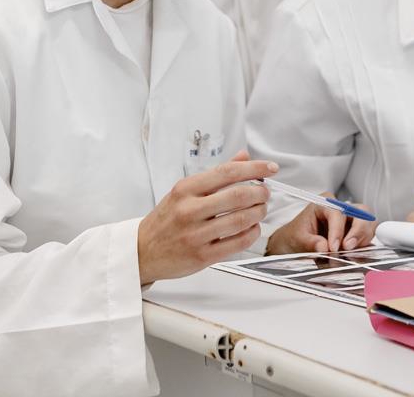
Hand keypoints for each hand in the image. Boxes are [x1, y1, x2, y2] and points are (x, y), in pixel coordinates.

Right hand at [137, 151, 277, 284]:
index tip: (270, 168)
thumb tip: (243, 157)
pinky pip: (236, 244)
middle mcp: (190, 210)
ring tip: (261, 209)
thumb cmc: (166, 219)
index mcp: (186, 189)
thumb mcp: (185, 190)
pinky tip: (253, 228)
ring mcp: (195, 235)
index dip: (254, 168)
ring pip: (240, 220)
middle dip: (260, 193)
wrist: (142, 250)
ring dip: (258, 213)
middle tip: (266, 192)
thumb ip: (216, 174)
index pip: (227, 172)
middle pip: (237, 196)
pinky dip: (251, 234)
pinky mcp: (201, 256)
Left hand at [266, 196, 376, 255]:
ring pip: (368, 224)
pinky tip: (355, 255)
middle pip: (361, 213)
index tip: (333, 247)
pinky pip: (367, 237)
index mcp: (325, 202)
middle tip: (348, 248)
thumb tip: (324, 247)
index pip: (338, 213)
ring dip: (362, 239)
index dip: (338, 230)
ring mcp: (350, 220)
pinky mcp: (355, 233)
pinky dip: (364, 246)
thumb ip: (311, 242)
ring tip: (350, 253)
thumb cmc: (295, 236)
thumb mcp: (298, 239)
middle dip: (359, 231)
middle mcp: (341, 208)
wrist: (294, 244)